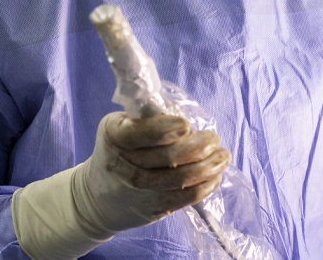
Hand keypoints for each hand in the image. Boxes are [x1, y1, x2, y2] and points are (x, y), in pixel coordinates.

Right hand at [73, 112, 230, 232]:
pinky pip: (186, 198)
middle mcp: (124, 165)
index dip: (166, 129)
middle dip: (200, 147)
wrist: (98, 196)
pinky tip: (215, 175)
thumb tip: (187, 113)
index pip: (139, 133)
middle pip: (169, 157)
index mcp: (114, 136)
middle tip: (214, 139)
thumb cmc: (120, 151)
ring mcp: (139, 190)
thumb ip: (149, 118)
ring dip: (210, 166)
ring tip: (223, 156)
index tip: (186, 125)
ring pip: (182, 179)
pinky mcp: (153, 208)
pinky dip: (206, 186)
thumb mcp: (122, 126)